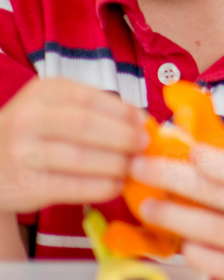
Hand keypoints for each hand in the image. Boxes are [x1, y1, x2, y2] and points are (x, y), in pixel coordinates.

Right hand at [0, 78, 146, 211]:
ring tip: (134, 167)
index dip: (123, 111)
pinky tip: (116, 185)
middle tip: (144, 145)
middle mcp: (28, 119)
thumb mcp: (57, 107)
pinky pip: (71, 187)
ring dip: (116, 164)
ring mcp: (22, 153)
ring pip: (80, 158)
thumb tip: (142, 121)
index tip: (144, 122)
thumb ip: (96, 109)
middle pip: (86, 126)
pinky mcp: (24, 185)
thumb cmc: (37, 131)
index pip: (90, 98)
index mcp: (42, 92)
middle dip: (123, 137)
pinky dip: (100, 187)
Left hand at [130, 144, 223, 279]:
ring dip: (165, 215)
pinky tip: (180, 235)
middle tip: (137, 167)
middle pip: (208, 193)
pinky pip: (202, 258)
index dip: (200, 156)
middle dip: (166, 177)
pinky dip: (187, 245)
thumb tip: (192, 147)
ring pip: (197, 229)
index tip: (171, 144)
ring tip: (146, 205)